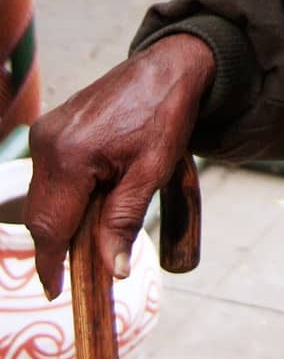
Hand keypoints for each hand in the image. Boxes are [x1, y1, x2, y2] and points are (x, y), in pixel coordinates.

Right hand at [26, 34, 215, 297]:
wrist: (167, 67)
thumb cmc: (164, 114)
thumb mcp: (151, 172)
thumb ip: (124, 222)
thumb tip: (111, 271)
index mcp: (70, 156)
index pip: (49, 227)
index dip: (51, 264)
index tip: (56, 292)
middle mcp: (48, 143)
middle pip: (41, 215)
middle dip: (60, 244)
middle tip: (84, 269)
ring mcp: (45, 132)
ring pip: (44, 197)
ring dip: (65, 218)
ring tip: (99, 224)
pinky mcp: (51, 127)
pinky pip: (50, 175)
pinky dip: (66, 194)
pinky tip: (95, 196)